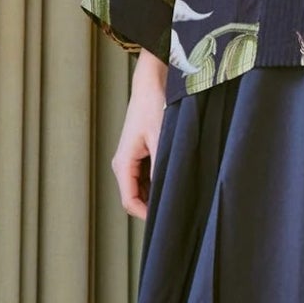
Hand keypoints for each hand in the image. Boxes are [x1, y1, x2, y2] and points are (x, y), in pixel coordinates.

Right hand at [111, 52, 167, 219]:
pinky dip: (159, 181)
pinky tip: (177, 180)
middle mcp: (124, 164)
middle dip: (153, 206)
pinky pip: (147, 176)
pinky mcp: (141, 153)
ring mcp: (131, 159)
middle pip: (135, 197)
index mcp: (123, 163)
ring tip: (180, 196)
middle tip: (178, 211)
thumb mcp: (161, 139)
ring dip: (157, 193)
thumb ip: (161, 168)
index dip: (147, 215)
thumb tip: (166, 193)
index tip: (168, 220)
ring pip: (142, 188)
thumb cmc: (153, 105)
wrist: (151, 82)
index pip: (130, 201)